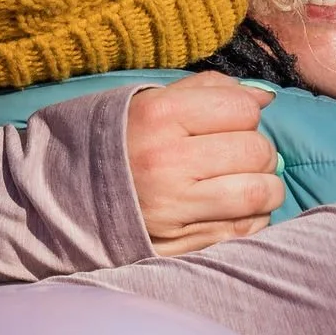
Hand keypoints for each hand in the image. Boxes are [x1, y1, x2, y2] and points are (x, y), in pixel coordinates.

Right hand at [124, 75, 284, 253]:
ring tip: (248, 185)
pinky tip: (234, 211)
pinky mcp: (180, 244)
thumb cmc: (121, 142)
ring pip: (257, 193)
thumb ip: (209, 90)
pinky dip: (251, 220)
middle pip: (256, 151)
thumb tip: (265, 97)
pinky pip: (242, 230)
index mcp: (159, 116)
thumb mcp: (151, 102)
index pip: (243, 110)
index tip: (232, 124)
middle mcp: (167, 161)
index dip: (245, 115)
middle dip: (259, 153)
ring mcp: (174, 206)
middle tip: (242, 158)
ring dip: (265, 189)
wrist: (70, 197)